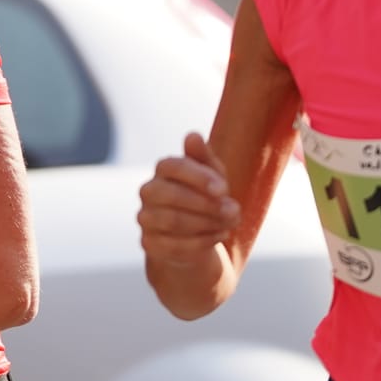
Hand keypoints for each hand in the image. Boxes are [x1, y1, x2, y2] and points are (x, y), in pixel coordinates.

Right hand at [137, 132, 240, 268]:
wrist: (197, 233)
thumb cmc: (206, 196)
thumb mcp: (212, 175)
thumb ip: (203, 156)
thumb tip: (192, 135)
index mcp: (163, 169)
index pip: (173, 167)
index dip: (199, 177)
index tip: (224, 190)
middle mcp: (148, 191)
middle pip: (171, 196)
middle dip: (206, 205)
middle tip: (234, 211)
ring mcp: (146, 218)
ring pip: (173, 221)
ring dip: (207, 223)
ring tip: (229, 223)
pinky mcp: (149, 243)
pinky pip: (174, 245)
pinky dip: (202, 241)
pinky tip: (219, 235)